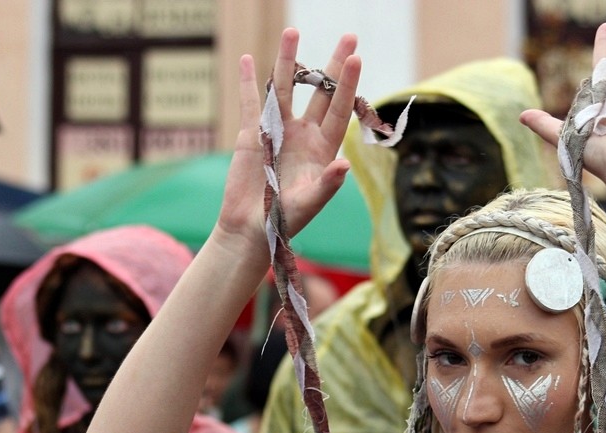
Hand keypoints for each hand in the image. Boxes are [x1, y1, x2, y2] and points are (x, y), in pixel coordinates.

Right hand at [215, 29, 360, 250]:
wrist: (252, 229)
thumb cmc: (285, 221)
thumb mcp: (309, 203)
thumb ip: (327, 185)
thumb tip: (344, 165)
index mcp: (323, 149)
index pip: (339, 109)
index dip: (348, 84)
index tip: (356, 58)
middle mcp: (303, 134)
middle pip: (320, 92)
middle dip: (333, 64)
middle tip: (349, 37)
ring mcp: (277, 131)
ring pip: (285, 89)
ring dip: (289, 61)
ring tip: (292, 31)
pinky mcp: (251, 134)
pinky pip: (251, 103)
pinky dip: (249, 82)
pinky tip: (249, 60)